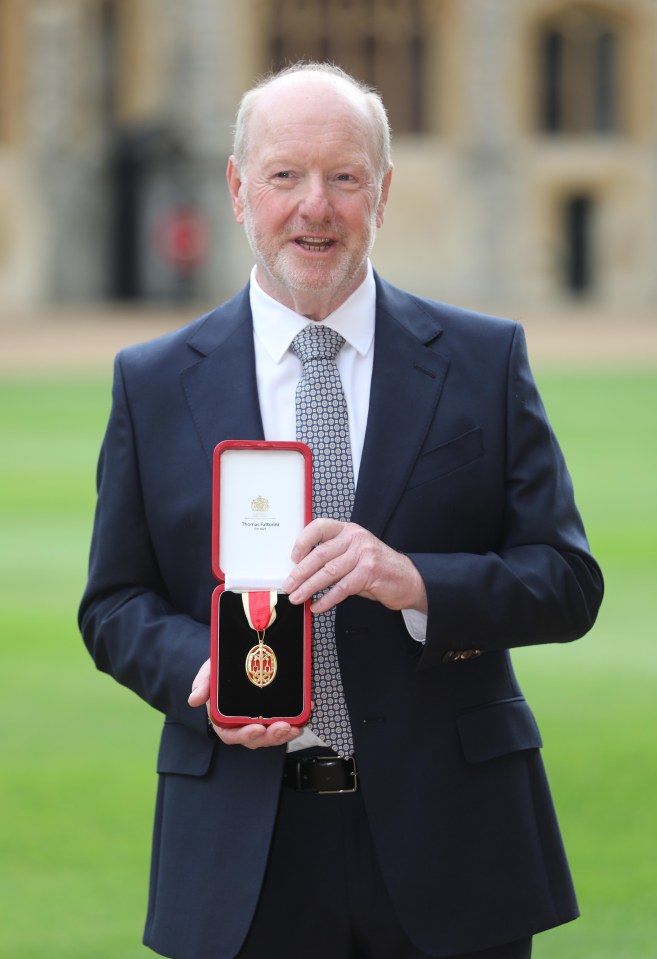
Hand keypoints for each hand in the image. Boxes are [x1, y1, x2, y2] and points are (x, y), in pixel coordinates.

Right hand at [188, 658, 301, 748]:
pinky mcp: (274, 713)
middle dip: (271, 736)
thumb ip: (202, 684)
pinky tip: (306, 714)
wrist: (235, 659)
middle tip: (284, 727)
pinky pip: (285, 722)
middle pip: (257, 738)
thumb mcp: (209, 672)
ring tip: (296, 727)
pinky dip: (296, 720)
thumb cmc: (220, 671)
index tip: (258, 728)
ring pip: (272, 734)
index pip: (232, 735)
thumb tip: (194, 699)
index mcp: (223, 721)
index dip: (245, 735)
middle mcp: (242, 725)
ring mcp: (260, 720)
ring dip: (285, 733)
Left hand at [282, 519, 427, 614]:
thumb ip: (334, 557)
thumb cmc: (378, 569)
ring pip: (329, 572)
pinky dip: (327, 599)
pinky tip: (318, 606)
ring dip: (309, 587)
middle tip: (288, 585)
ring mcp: (364, 554)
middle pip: (320, 554)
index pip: (320, 527)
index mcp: (349, 531)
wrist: (409, 580)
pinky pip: (342, 588)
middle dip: (300, 572)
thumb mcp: (355, 555)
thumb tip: (303, 572)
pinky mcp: (370, 572)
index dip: (303, 541)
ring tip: (298, 598)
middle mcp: (356, 538)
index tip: (292, 557)